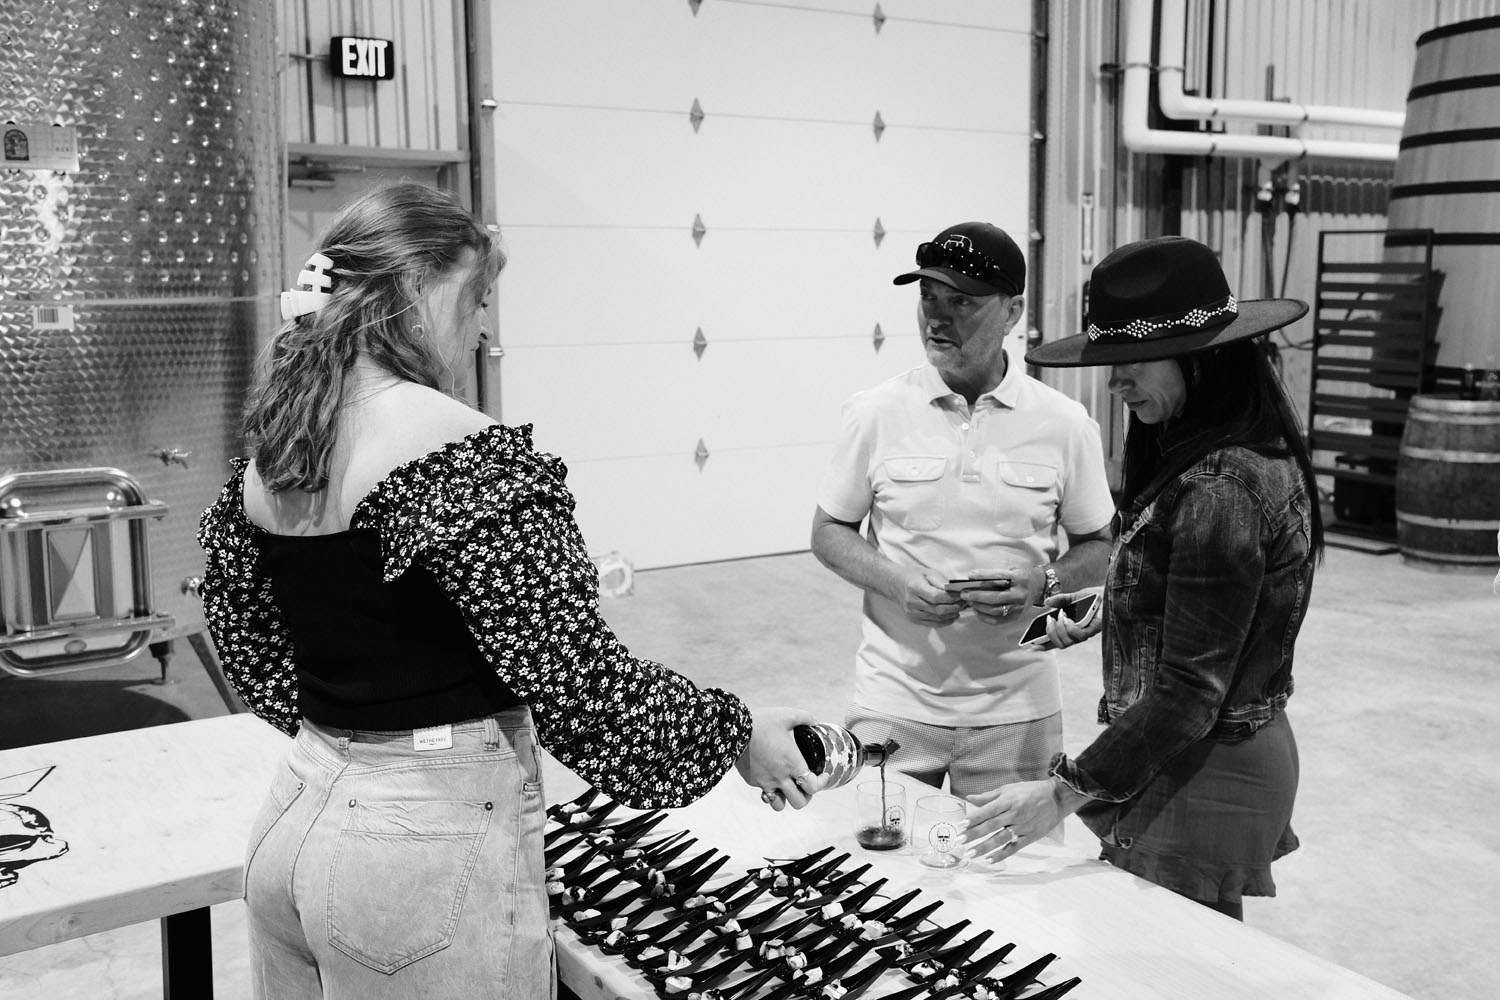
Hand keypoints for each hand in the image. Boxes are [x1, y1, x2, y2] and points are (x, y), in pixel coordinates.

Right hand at [733, 706, 818, 810]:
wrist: (733, 729)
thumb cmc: (762, 722)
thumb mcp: (787, 715)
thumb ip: (805, 717)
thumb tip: (815, 721)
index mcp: (792, 763)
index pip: (813, 786)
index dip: (822, 783)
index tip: (823, 775)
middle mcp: (779, 777)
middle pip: (799, 802)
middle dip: (806, 795)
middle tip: (806, 784)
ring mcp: (764, 782)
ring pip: (779, 805)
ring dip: (786, 799)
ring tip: (788, 788)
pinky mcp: (752, 781)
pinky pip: (764, 794)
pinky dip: (770, 791)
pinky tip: (771, 779)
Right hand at [892, 569, 961, 626]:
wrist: (895, 584)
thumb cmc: (912, 576)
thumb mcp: (927, 572)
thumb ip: (942, 582)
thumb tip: (956, 591)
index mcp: (915, 587)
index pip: (936, 597)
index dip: (952, 598)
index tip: (961, 595)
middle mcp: (912, 602)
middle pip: (938, 610)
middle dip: (955, 607)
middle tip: (964, 602)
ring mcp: (912, 613)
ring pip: (937, 618)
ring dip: (952, 614)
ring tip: (960, 608)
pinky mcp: (914, 619)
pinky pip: (933, 624)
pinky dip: (945, 621)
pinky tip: (952, 615)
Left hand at [953, 567, 1027, 624]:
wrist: (1039, 586)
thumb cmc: (1022, 577)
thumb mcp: (1012, 570)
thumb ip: (995, 575)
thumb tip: (974, 578)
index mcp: (1020, 579)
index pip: (999, 577)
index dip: (983, 576)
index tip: (970, 576)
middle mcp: (1020, 594)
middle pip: (995, 597)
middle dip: (977, 596)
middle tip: (964, 593)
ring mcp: (1019, 607)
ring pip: (995, 610)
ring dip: (979, 606)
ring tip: (969, 602)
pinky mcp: (1016, 616)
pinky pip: (997, 620)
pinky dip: (984, 616)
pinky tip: (977, 610)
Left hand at [962, 776, 1087, 862]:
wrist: (1057, 799)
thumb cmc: (1030, 791)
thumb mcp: (1009, 789)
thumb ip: (988, 796)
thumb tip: (969, 798)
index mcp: (1008, 801)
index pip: (987, 811)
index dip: (973, 819)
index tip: (961, 826)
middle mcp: (1015, 814)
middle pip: (991, 826)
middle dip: (974, 834)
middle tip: (960, 841)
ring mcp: (1023, 827)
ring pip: (1001, 839)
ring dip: (985, 847)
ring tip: (971, 853)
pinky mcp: (1031, 837)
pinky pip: (1014, 848)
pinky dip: (1002, 855)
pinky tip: (990, 860)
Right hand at [1039, 586, 1105, 647]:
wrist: (1110, 593)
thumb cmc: (1095, 597)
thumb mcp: (1074, 597)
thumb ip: (1060, 600)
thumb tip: (1046, 603)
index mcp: (1070, 628)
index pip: (1055, 641)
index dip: (1043, 646)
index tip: (1031, 646)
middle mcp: (1077, 634)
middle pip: (1059, 644)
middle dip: (1050, 633)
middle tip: (1049, 619)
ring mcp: (1085, 634)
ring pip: (1067, 642)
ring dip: (1059, 630)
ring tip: (1060, 616)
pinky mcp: (1092, 630)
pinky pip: (1078, 636)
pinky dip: (1070, 628)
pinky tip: (1068, 618)